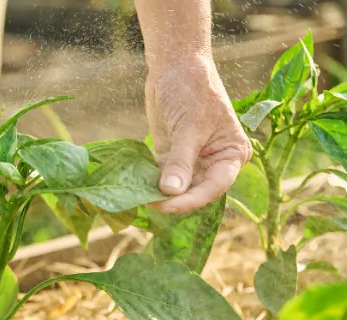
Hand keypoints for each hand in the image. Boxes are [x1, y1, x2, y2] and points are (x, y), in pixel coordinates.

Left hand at [145, 56, 251, 213]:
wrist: (175, 65)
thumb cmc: (191, 90)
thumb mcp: (188, 128)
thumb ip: (180, 161)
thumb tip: (171, 192)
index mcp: (232, 154)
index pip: (214, 187)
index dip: (191, 200)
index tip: (167, 205)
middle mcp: (215, 161)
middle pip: (195, 191)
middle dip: (173, 200)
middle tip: (147, 203)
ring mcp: (193, 160)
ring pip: (178, 187)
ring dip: (160, 194)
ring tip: (138, 198)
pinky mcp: (172, 156)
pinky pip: (163, 177)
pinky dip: (151, 183)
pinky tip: (136, 188)